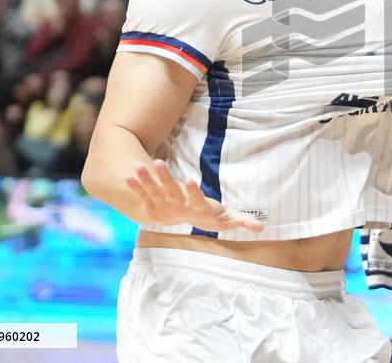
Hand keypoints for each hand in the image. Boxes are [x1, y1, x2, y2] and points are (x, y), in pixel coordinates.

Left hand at [125, 160, 263, 232]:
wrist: (182, 223)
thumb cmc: (208, 216)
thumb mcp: (227, 219)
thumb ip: (242, 221)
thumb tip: (261, 227)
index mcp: (197, 211)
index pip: (195, 201)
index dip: (192, 193)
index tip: (190, 180)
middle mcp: (179, 210)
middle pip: (171, 194)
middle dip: (165, 180)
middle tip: (159, 164)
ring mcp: (164, 209)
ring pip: (155, 193)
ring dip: (147, 181)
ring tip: (140, 166)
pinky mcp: (153, 206)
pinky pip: (144, 195)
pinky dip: (137, 186)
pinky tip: (129, 174)